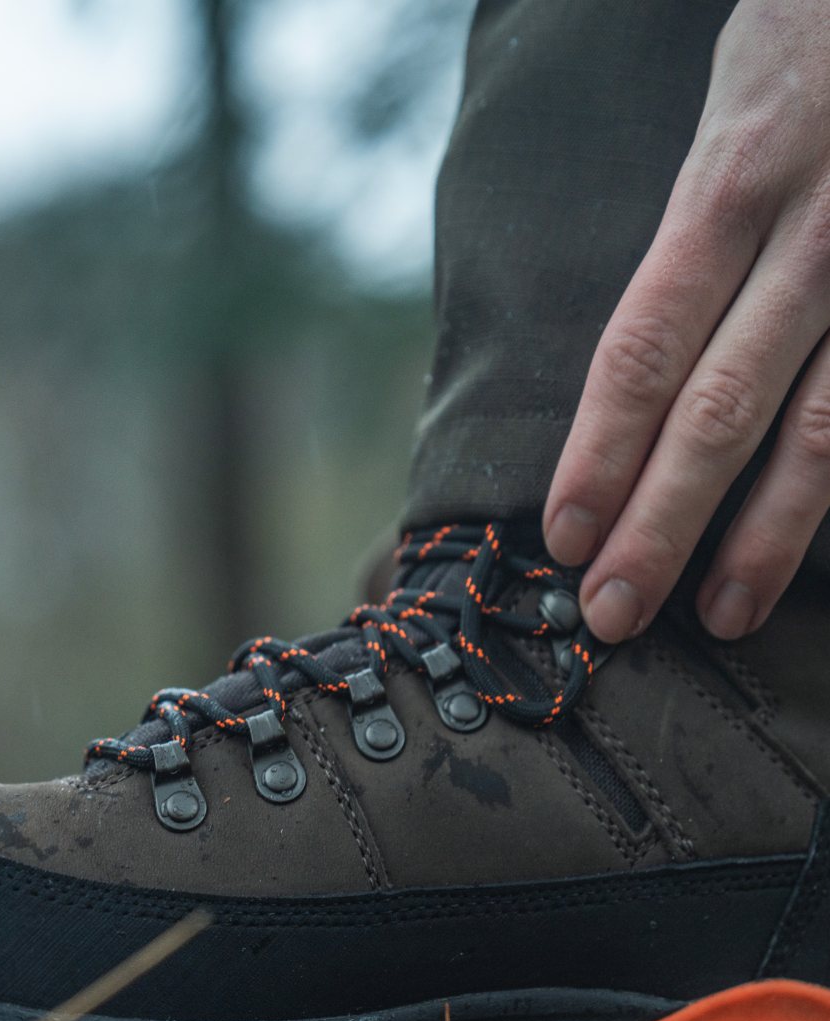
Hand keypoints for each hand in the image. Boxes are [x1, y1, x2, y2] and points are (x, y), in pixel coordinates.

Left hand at [543, 0, 829, 643]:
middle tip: (613, 611)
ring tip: (719, 614)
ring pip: (821, 425)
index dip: (601, 452)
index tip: (565, 536)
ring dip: (764, 535)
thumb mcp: (734, 108)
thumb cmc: (816, 36)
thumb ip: (701, 229)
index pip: (645, 346)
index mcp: (734, 179)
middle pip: (719, 406)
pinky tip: (808, 552)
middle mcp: (817, 230)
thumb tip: (647, 367)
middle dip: (661, 521)